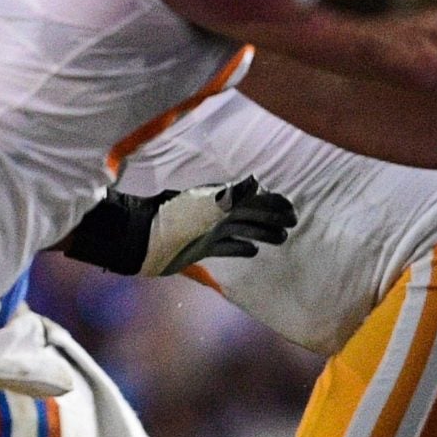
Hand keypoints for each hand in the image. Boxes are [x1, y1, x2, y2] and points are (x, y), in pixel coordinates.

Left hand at [141, 176, 297, 274]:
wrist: (144, 241)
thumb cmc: (175, 220)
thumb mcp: (206, 206)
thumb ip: (233, 196)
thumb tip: (257, 184)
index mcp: (220, 199)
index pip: (254, 198)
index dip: (274, 204)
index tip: (292, 212)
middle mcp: (217, 212)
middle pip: (251, 214)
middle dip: (272, 218)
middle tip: (292, 226)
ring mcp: (209, 230)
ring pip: (242, 230)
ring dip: (261, 233)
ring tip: (280, 239)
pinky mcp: (201, 247)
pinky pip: (227, 246)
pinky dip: (241, 248)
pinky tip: (253, 252)